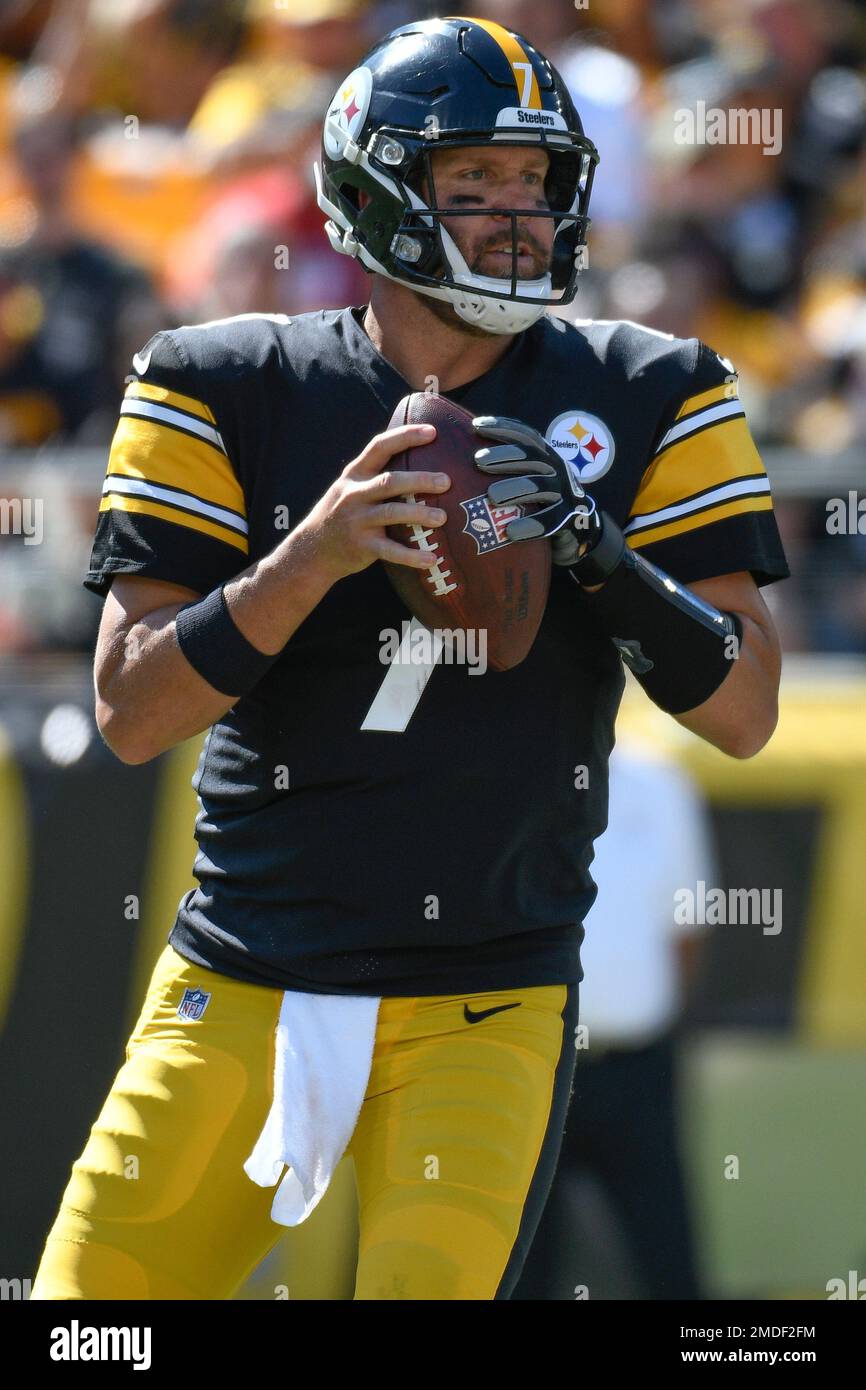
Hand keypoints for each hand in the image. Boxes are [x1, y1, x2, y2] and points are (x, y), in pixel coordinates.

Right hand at [296, 424, 450, 580]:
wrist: (313, 549)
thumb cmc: (342, 514)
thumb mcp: (350, 488)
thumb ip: (376, 476)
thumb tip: (420, 462)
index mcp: (355, 475)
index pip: (380, 447)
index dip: (405, 436)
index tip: (432, 431)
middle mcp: (354, 494)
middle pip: (390, 481)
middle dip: (419, 480)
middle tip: (446, 481)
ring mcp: (357, 520)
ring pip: (392, 514)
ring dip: (419, 515)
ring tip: (442, 518)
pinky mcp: (362, 546)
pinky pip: (391, 550)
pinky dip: (412, 556)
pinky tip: (432, 559)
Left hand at [471, 415, 601, 565]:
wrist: (580, 529)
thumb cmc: (542, 501)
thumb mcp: (531, 477)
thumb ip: (509, 466)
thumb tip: (466, 457)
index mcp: (546, 456)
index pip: (525, 436)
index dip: (503, 428)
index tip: (476, 426)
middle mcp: (556, 470)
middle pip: (531, 457)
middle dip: (504, 457)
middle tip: (478, 461)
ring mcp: (564, 493)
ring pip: (539, 487)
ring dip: (514, 489)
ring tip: (491, 496)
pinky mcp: (568, 519)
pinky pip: (550, 521)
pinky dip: (530, 525)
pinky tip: (510, 531)